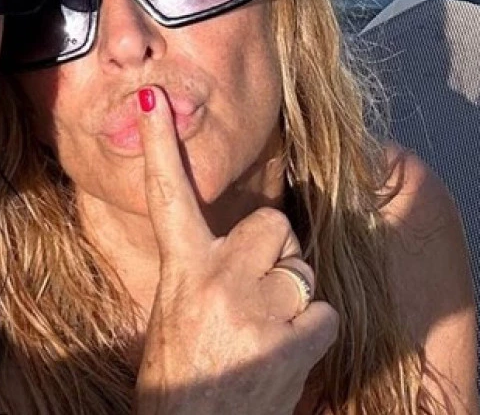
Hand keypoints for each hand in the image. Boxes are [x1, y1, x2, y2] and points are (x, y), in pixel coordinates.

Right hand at [133, 86, 338, 414]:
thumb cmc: (179, 380)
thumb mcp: (172, 315)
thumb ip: (201, 272)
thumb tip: (234, 251)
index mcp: (180, 270)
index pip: (168, 195)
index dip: (162, 145)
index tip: (155, 98)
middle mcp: (217, 278)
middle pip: (274, 225)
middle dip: (276, 252)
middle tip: (256, 293)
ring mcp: (256, 307)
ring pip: (302, 269)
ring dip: (293, 297)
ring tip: (264, 334)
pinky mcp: (293, 338)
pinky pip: (324, 312)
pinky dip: (312, 333)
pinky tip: (284, 356)